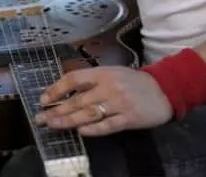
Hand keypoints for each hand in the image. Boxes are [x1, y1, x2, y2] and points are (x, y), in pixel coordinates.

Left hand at [35, 66, 172, 135]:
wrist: (163, 89)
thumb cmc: (134, 82)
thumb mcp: (113, 73)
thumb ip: (93, 81)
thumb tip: (66, 92)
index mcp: (104, 72)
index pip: (75, 78)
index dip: (57, 88)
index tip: (43, 99)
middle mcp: (109, 86)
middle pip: (78, 99)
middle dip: (57, 110)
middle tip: (42, 118)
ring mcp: (119, 103)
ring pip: (89, 113)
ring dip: (69, 121)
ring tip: (54, 125)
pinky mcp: (128, 118)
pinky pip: (106, 125)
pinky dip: (92, 129)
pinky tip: (80, 132)